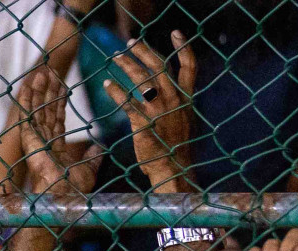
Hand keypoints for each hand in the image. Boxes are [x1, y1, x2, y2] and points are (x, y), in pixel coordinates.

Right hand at [16, 66, 102, 196]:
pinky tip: (27, 85)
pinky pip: (27, 115)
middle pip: (45, 111)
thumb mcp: (89, 169)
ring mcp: (34, 139)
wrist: (62, 196)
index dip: (59, 103)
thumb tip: (100, 147)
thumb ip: (92, 157)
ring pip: (36, 109)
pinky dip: (26, 100)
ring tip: (41, 72)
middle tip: (51, 72)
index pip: (57, 120)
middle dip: (48, 92)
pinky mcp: (29, 139)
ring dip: (38, 91)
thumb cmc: (74, 190)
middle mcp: (43, 142)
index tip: (62, 87)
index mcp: (55, 148)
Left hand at [103, 32, 197, 191]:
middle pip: (160, 67)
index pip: (190, 67)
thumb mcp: (184, 121)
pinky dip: (116, 92)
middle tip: (130, 43)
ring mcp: (160, 110)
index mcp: (186, 98)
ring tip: (115, 57)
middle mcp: (175, 100)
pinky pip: (128, 103)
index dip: (184, 48)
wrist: (173, 169)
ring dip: (127, 65)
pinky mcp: (144, 123)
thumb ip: (178, 103)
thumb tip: (168, 92)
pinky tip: (107, 85)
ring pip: (143, 79)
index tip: (176, 32)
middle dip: (145, 52)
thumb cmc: (176, 148)